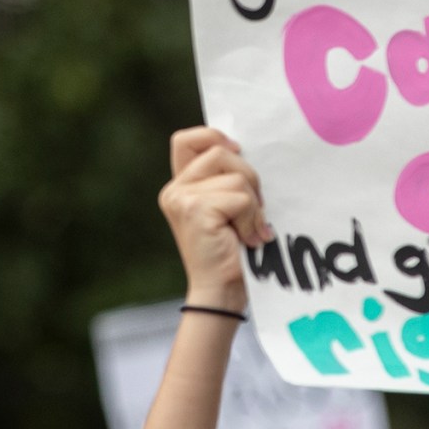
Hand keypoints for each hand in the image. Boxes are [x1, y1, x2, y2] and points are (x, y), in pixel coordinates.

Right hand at [159, 127, 268, 311]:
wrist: (220, 293)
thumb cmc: (230, 253)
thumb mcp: (226, 209)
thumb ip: (225, 181)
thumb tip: (246, 153)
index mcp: (180, 187)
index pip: (186, 139)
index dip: (213, 135)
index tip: (238, 153)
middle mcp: (174, 190)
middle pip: (220, 151)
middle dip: (248, 177)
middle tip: (254, 209)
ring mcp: (182, 199)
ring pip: (236, 177)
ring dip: (254, 205)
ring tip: (249, 230)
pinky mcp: (195, 210)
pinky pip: (241, 198)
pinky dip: (253, 219)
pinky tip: (248, 239)